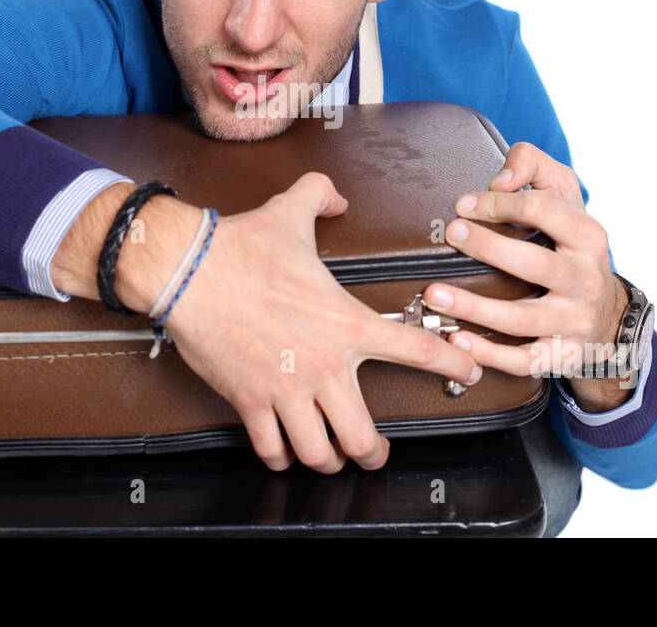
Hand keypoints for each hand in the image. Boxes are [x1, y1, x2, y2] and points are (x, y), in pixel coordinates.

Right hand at [164, 171, 483, 472]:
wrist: (187, 271)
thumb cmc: (238, 248)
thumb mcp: (290, 211)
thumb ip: (319, 196)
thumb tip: (332, 195)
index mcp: (346, 323)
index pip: (417, 350)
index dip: (453, 364)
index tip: (468, 371)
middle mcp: (322, 366)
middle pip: (363, 438)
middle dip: (373, 454)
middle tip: (376, 452)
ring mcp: (285, 390)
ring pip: (318, 454)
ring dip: (327, 460)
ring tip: (330, 457)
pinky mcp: (249, 401)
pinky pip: (271, 449)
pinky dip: (280, 458)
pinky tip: (283, 453)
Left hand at [421, 142, 633, 411]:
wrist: (609, 314)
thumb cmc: (572, 246)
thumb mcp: (565, 196)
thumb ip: (533, 166)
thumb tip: (498, 179)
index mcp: (587, 236)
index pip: (544, 210)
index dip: (500, 203)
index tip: (464, 204)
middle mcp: (586, 279)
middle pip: (535, 264)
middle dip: (490, 248)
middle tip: (452, 233)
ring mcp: (573, 321)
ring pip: (522, 318)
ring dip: (475, 308)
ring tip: (435, 293)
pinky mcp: (560, 356)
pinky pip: (524, 360)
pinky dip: (489, 354)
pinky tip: (457, 340)